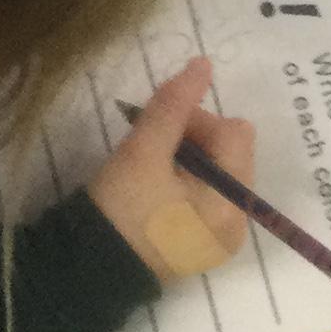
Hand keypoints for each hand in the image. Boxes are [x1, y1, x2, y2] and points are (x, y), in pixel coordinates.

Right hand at [88, 56, 254, 281]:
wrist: (91, 267)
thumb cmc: (120, 208)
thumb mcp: (143, 150)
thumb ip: (174, 104)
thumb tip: (204, 64)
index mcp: (230, 203)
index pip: (233, 132)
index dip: (197, 119)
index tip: (160, 129)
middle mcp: (239, 222)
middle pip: (233, 150)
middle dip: (197, 137)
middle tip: (155, 146)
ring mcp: (225, 236)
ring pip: (222, 168)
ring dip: (193, 156)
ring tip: (155, 167)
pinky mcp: (209, 242)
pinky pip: (214, 193)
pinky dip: (192, 180)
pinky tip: (161, 186)